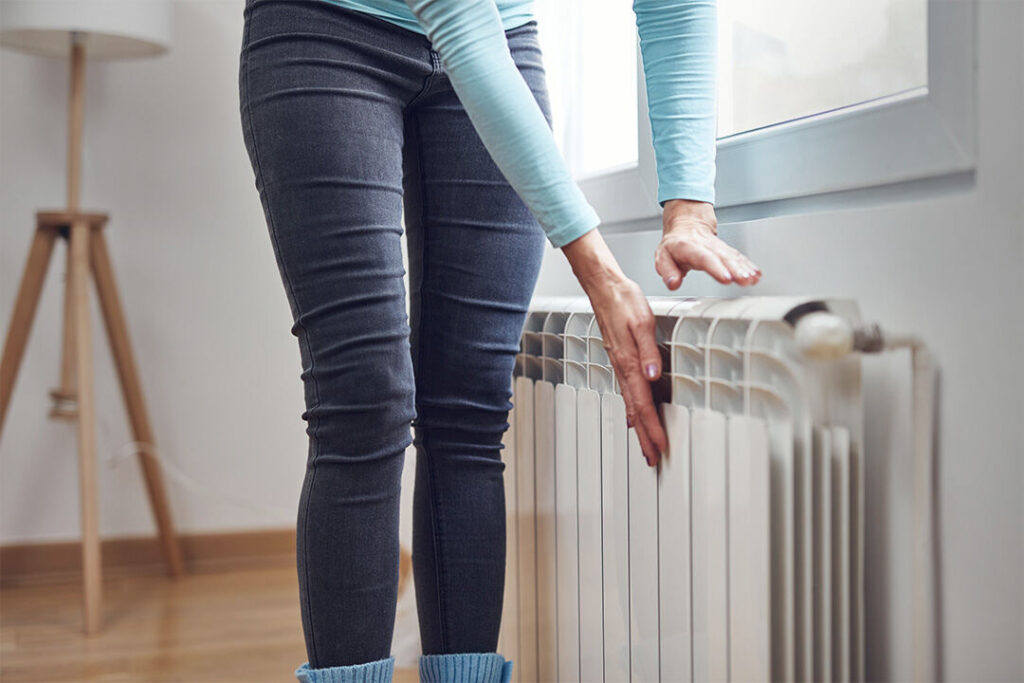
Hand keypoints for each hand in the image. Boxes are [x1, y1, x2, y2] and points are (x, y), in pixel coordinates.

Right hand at [562, 229, 667, 467]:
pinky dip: (631, 410)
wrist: (603, 287)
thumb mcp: (642, 322)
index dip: (652, 428)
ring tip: (646, 445)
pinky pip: (626, 392)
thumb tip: (653, 376)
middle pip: (634, 412)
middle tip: (653, 459)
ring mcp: (619, 366)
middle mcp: (623, 368)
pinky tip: (632, 416)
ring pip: (630, 404)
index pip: (642, 404)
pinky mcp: (620, 360)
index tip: (661, 448)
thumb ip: (649, 350)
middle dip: (645, 437)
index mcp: (629, 362)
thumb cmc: (624, 300)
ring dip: (639, 427)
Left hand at [656, 199, 760, 287]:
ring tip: (753, 278)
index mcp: (689, 247)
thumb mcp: (662, 256)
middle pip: (723, 257)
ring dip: (744, 268)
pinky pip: (738, 256)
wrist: (686, 223)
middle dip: (736, 269)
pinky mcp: (725, 250)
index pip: (704, 258)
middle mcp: (706, 245)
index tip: (726, 278)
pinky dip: (748, 265)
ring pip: (732, 256)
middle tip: (745, 280)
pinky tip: (756, 274)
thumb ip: (667, 271)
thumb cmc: (674, 244)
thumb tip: (673, 283)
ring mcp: (718, 247)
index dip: (716, 268)